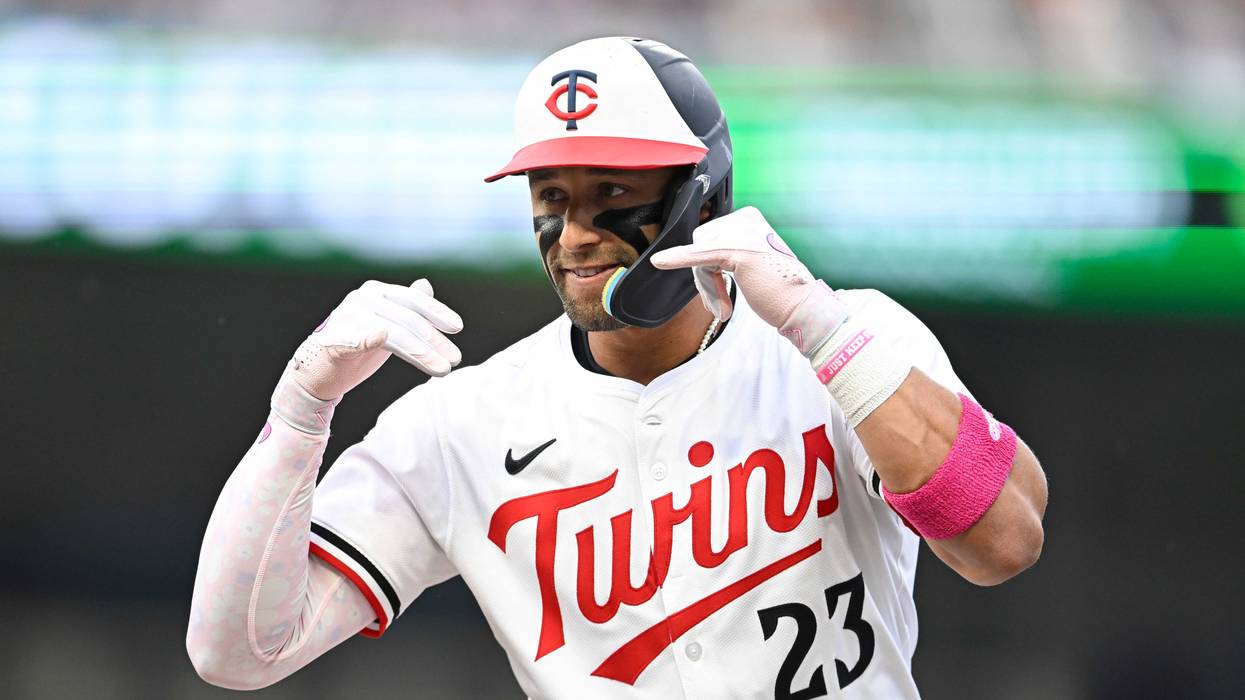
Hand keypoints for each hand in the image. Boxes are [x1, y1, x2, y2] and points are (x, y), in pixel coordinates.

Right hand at [289, 279, 462, 400]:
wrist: (320, 373)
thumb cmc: (357, 348)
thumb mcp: (388, 325)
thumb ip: (407, 307)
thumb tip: (425, 285)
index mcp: (376, 292)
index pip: (413, 299)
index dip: (437, 312)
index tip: (457, 328)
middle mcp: (362, 298)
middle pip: (407, 318)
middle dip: (434, 341)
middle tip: (455, 360)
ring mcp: (346, 317)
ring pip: (393, 333)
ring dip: (421, 352)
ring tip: (442, 369)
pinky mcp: (333, 339)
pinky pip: (355, 338)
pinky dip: (368, 337)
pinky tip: (381, 336)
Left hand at [649, 206, 847, 356]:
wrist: (801, 308)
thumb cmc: (778, 292)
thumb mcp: (752, 265)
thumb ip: (728, 257)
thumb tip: (700, 263)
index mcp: (749, 219)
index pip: (710, 238)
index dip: (709, 268)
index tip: (720, 289)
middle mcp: (745, 220)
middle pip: (702, 246)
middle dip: (706, 279)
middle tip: (722, 303)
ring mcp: (743, 234)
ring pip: (700, 256)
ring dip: (707, 287)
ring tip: (724, 307)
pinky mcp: (737, 252)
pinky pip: (700, 256)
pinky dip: (678, 258)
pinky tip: (660, 261)